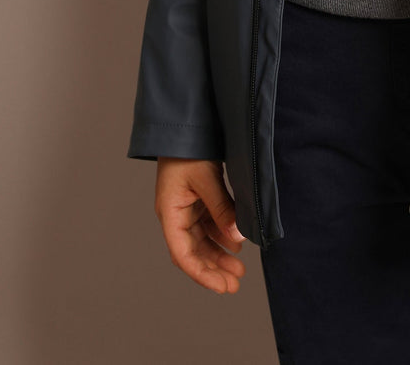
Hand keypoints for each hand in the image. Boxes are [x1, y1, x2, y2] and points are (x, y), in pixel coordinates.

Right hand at [154, 157, 247, 293]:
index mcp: (170, 213)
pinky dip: (222, 234)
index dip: (202, 273)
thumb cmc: (188, 149)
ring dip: (219, 254)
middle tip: (234, 284)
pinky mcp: (197, 198)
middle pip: (193, 251)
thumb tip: (238, 238)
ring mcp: (187, 207)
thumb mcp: (205, 179)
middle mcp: (176, 214)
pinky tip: (235, 244)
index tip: (221, 286)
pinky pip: (209, 223)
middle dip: (213, 269)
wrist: (186, 123)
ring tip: (239, 270)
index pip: (183, 254)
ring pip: (203, 239)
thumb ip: (222, 208)